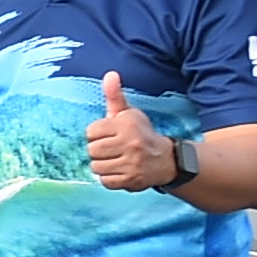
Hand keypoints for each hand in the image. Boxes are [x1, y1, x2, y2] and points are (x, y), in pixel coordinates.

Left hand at [85, 72, 179, 190]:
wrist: (166, 160)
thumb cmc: (140, 133)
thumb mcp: (128, 113)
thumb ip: (114, 96)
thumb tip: (110, 74)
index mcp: (127, 124)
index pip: (90, 132)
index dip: (97, 134)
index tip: (108, 135)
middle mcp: (131, 143)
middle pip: (91, 150)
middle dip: (98, 150)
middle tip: (112, 149)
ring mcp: (132, 163)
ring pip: (96, 167)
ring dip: (103, 165)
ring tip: (115, 159)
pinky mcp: (132, 180)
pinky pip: (105, 181)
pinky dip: (109, 178)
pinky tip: (120, 170)